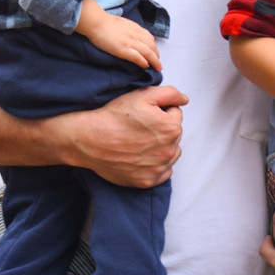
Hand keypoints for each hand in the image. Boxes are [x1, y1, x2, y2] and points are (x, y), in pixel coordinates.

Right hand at [50, 86, 186, 186]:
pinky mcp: (148, 181)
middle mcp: (169, 150)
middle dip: (161, 128)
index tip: (143, 114)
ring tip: (139, 142)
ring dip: (161, 147)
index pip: (175, 114)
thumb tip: (184, 100)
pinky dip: (155, 165)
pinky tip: (140, 157)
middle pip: (174, 134)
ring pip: (170, 153)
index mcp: (171, 127)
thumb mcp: (143, 95)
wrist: (90, 140)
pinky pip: (163, 172)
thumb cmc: (115, 116)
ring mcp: (159, 168)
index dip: (159, 111)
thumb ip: (170, 93)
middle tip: (139, 127)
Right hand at [79, 1, 161, 70]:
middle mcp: (136, 35)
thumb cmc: (105, 22)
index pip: (150, 38)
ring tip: (157, 68)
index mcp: (136, 28)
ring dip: (155, 62)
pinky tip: (146, 66)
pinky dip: (144, 63)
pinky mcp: (124, 50)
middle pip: (152, 47)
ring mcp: (131, 43)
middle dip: (157, 56)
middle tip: (159, 64)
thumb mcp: (123, 23)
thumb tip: (132, 35)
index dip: (154, 47)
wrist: (97, 22)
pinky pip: (138, 58)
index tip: (155, 53)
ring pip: (148, 53)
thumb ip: (130, 29)